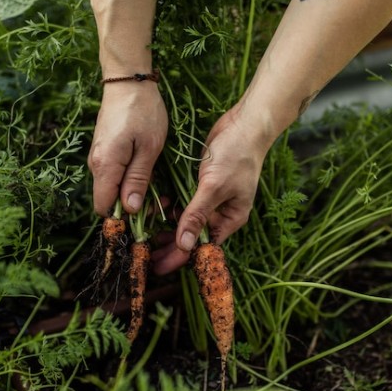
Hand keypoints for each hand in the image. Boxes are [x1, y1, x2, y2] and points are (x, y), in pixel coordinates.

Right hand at [88, 83, 167, 215]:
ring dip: (132, 193)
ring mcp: (97, 157)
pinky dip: (128, 180)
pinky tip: (148, 173)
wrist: (128, 80)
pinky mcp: (103, 151)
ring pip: (111, 188)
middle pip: (108, 200)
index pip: (104, 207)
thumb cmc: (143, 111)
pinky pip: (113, 175)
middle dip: (131, 206)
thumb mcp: (149, 148)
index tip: (148, 214)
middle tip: (161, 201)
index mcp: (105, 166)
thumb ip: (138, 179)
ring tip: (159, 188)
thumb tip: (130, 209)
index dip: (123, 217)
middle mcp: (95, 165)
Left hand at [152, 103, 272, 274]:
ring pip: (186, 220)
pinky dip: (171, 207)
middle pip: (193, 237)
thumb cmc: (236, 155)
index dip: (179, 257)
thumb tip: (184, 246)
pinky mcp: (203, 185)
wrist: (246, 123)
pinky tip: (157, 208)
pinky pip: (184, 202)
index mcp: (230, 219)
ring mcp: (212, 199)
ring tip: (146, 235)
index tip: (157, 266)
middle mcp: (221, 213)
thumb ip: (197, 216)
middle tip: (145, 255)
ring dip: (168, 227)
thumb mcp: (214, 187)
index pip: (202, 247)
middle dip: (169, 246)